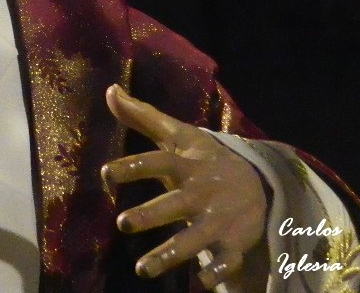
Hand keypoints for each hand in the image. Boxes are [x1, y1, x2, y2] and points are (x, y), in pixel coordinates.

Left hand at [101, 85, 266, 291]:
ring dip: (169, 254)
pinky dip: (218, 271)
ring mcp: (219, 219)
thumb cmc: (203, 159)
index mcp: (186, 165)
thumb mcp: (177, 136)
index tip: (105, 174)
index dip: (132, 166)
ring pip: (194, 239)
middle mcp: (201, 192)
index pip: (157, 162)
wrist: (257, 182)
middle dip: (150, 214)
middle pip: (174, 204)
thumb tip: (110, 89)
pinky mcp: (234, 242)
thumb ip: (142, 116)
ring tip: (142, 270)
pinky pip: (227, 260)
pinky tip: (202, 283)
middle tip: (122, 224)